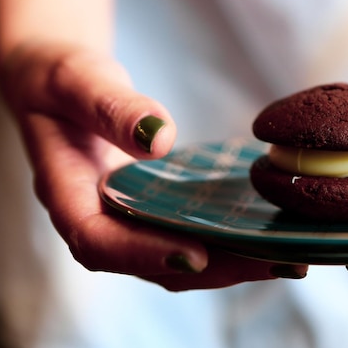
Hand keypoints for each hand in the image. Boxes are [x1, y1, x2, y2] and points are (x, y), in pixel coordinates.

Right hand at [0, 42, 306, 290]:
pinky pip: (189, 233)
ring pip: (177, 256)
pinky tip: (270, 233)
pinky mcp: (153, 209)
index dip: (145, 254)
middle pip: (153, 263)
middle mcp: (99, 218)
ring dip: (232, 262)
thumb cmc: (60, 80)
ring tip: (288, 258)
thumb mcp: (77, 80)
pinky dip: (228, 239)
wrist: (61, 87)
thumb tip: (159, 137)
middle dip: (215, 268)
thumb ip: (111, 107)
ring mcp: (129, 217)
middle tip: (275, 262)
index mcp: (67, 194)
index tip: (196, 254)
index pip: (98, 242)